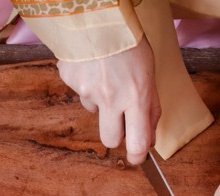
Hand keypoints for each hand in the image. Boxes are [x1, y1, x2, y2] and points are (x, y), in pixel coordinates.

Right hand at [57, 37, 160, 164]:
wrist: (96, 14)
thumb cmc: (128, 41)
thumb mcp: (148, 74)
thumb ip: (150, 107)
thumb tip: (148, 138)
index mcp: (136, 96)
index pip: (136, 142)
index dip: (136, 156)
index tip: (136, 157)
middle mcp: (111, 98)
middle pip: (109, 139)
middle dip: (116, 135)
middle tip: (121, 121)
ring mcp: (87, 90)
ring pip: (94, 110)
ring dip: (101, 100)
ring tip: (107, 74)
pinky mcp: (70, 80)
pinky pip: (80, 90)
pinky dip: (86, 82)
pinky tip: (92, 65)